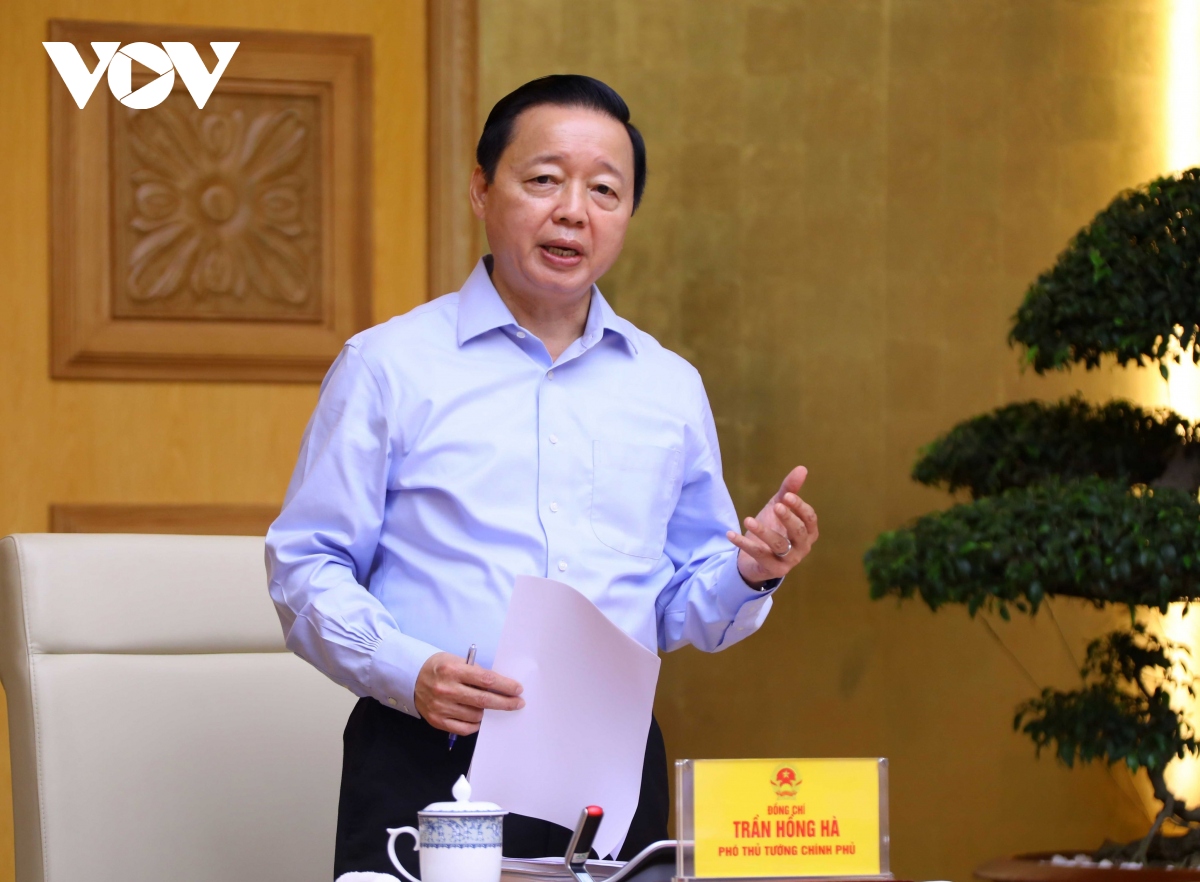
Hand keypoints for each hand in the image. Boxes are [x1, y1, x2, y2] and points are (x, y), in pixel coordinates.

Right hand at [414, 651, 524, 735]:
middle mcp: (446, 690)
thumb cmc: (439, 667)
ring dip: (488, 712)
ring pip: (475, 715)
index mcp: (452, 670)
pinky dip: (475, 725)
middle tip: (518, 703)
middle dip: (505, 703)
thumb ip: (475, 672)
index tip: (518, 689)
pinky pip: (463, 728)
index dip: (505, 686)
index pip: (486, 680)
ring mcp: (441, 707)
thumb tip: (499, 686)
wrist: (411, 677)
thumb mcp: (456, 660)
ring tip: (491, 707)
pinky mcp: (437, 720)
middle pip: (483, 700)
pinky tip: (478, 718)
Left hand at [728, 465, 818, 586]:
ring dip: (763, 532)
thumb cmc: (773, 528)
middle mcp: (802, 547)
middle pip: (799, 533)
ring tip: (748, 520)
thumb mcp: (778, 507)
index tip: (787, 496)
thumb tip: (802, 468)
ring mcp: (789, 560)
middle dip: (789, 519)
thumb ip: (789, 490)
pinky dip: (744, 544)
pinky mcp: (773, 570)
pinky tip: (731, 534)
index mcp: (808, 532)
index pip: (810, 519)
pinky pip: (758, 555)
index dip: (800, 507)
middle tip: (776, 506)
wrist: (755, 558)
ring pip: (778, 545)